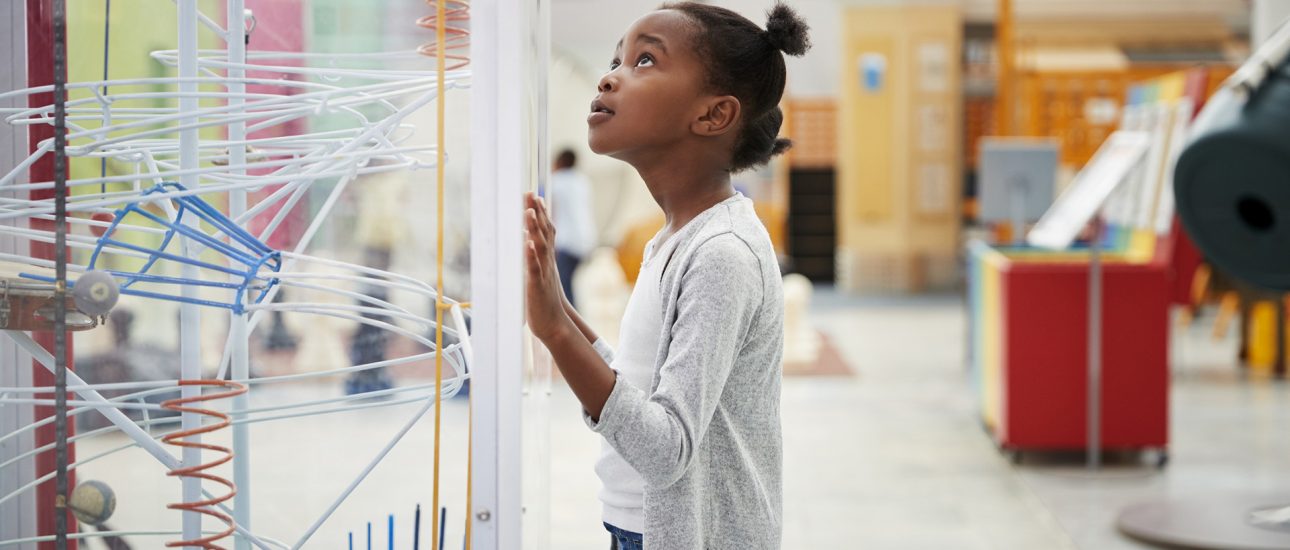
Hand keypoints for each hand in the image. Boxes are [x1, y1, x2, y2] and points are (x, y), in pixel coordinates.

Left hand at [524, 192, 571, 342]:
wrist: (554, 324)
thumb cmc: (544, 299)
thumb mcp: (540, 274)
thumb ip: (535, 258)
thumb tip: (527, 240)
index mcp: (547, 259)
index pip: (546, 231)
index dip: (541, 213)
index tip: (534, 195)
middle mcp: (547, 262)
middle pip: (544, 233)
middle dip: (537, 213)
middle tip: (532, 194)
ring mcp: (543, 273)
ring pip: (540, 247)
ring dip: (535, 229)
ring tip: (530, 212)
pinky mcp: (536, 286)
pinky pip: (534, 269)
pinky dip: (531, 256)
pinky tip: (528, 244)